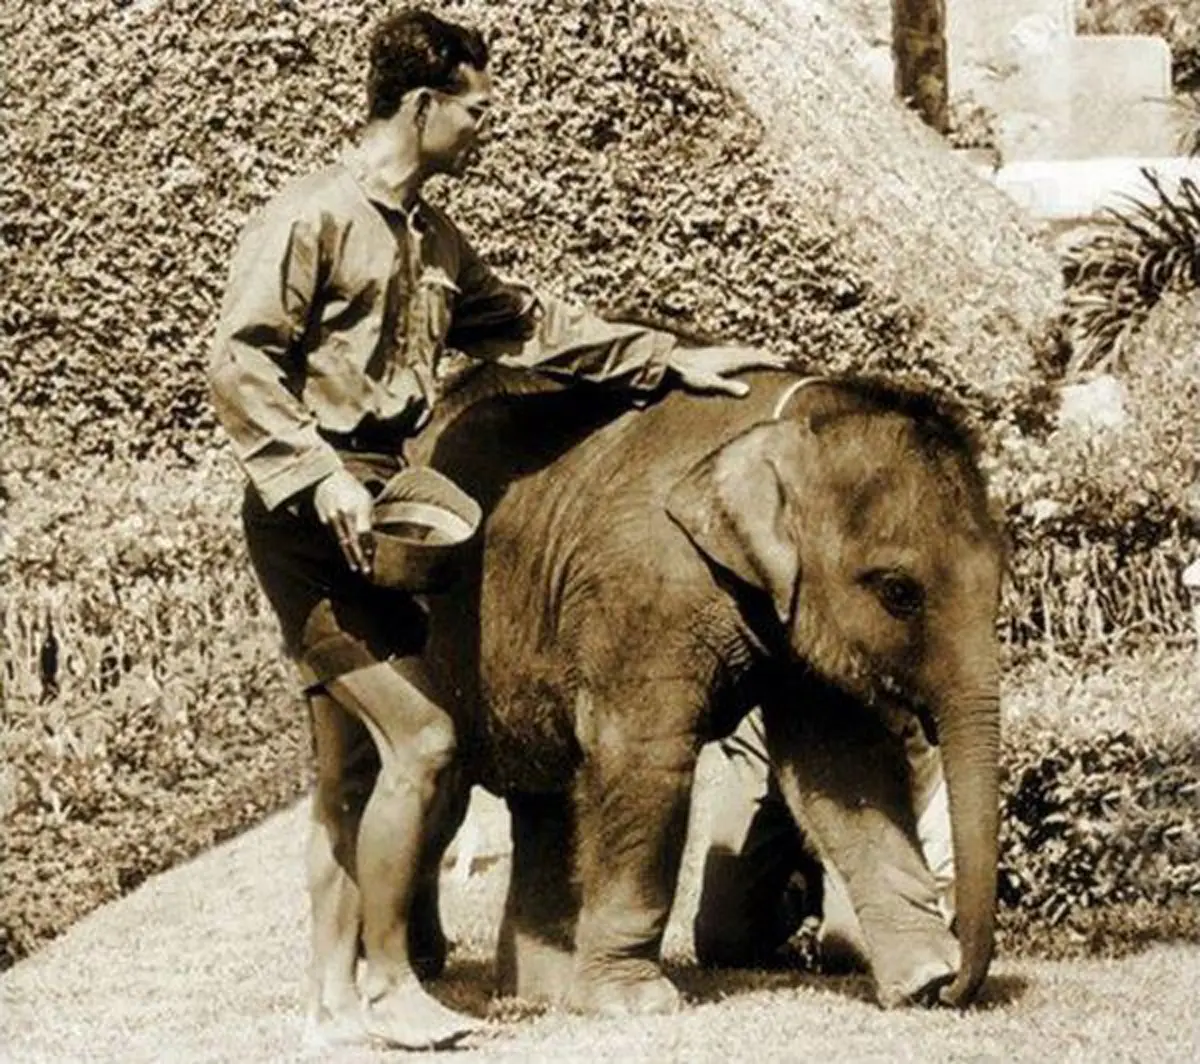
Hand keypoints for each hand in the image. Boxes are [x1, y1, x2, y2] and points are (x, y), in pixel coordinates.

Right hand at [313, 468, 374, 576]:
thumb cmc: (352, 490)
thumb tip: (372, 540)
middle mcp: (344, 512)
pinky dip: (342, 547)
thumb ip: (369, 519)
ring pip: (342, 541)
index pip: (363, 530)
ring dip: (350, 556)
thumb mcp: (366, 499)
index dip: (367, 544)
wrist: (327, 478)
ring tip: (356, 568)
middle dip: (360, 556)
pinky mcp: (324, 520)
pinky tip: (348, 556)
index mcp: (358, 505)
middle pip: (352, 538)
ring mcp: (332, 517)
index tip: (371, 555)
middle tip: (366, 571)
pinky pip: (335, 537)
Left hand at [667, 346, 788, 397]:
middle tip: (782, 360)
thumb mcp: (710, 384)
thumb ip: (728, 387)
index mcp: (731, 360)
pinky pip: (736, 351)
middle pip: (753, 353)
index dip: (770, 362)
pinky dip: (745, 353)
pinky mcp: (714, 353)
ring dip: (757, 354)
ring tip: (766, 357)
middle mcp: (728, 353)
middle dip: (768, 357)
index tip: (784, 364)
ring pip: (745, 351)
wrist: (672, 362)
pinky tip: (740, 356)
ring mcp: (721, 351)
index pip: (756, 360)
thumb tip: (747, 391)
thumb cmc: (690, 375)